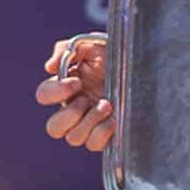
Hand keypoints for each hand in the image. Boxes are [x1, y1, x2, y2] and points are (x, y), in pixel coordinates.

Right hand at [35, 34, 114, 151]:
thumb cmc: (117, 56)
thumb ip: (67, 50)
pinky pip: (93, 145)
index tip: (77, 83)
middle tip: (85, 99)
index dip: (55, 92)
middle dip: (69, 114)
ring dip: (89, 121)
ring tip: (107, 105)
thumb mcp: (92, 45)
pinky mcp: (106, 136)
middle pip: (53, 128)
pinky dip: (102, 133)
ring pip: (73, 138)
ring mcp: (90, 125)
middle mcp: (75, 109)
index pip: (44, 95)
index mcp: (66, 88)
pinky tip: (114, 119)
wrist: (145, 68)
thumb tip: (49, 67)